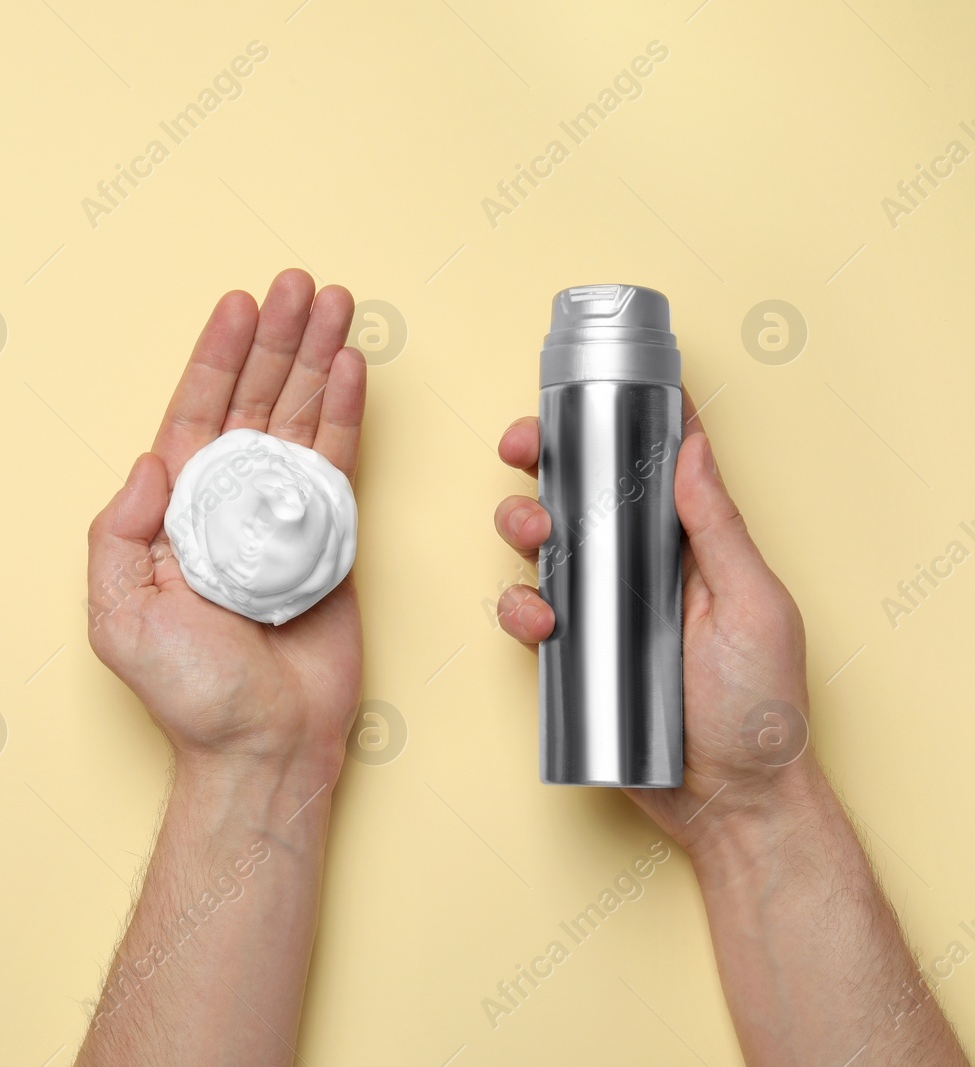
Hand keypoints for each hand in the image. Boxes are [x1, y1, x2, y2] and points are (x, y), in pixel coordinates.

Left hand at [86, 269, 366, 777]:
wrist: (263, 744)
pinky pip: (340, 461)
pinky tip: (355, 367)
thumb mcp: (120, 615)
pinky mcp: (330, 537)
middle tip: (301, 283)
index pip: (198, 412)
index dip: (218, 356)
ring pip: (302, 417)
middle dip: (279, 338)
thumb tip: (148, 463)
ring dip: (319, 358)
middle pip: (256, 398)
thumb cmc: (189, 691)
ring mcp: (282, 515)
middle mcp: (230, 501)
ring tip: (337, 303)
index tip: (240, 304)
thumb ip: (119, 534)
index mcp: (178, 510)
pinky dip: (349, 412)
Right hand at [492, 392, 815, 846]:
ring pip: (543, 545)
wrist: (732, 803)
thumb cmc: (763, 708)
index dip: (623, 420)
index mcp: (695, 543)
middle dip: (542, 459)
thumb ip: (721, 528)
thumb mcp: (756, 606)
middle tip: (524, 450)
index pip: (656, 463)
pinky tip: (544, 625)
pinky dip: (520, 611)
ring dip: (521, 525)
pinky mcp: (574, 653)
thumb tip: (692, 447)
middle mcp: (644, 567)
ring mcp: (604, 609)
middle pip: (580, 491)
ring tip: (535, 538)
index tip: (591, 389)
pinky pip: (527, 616)